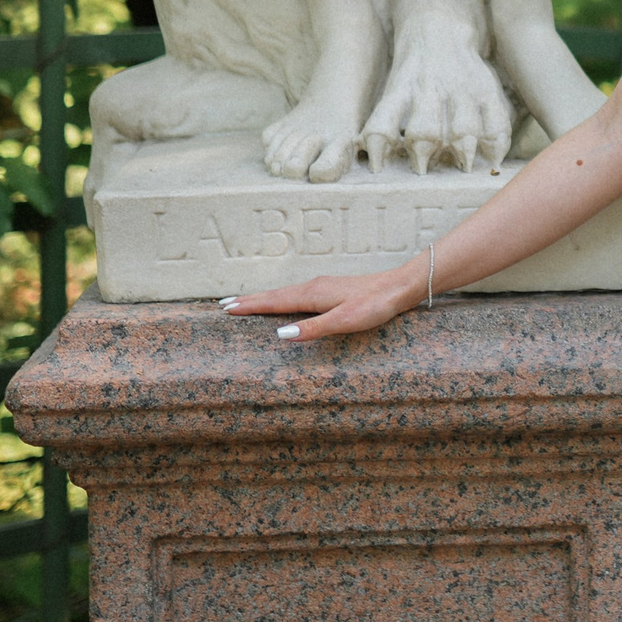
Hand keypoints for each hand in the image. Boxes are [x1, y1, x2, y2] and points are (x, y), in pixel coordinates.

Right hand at [223, 268, 419, 342]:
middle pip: (274, 295)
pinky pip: (295, 294)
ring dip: (262, 298)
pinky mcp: (330, 289)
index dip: (249, 306)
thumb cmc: (374, 306)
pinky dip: (280, 297)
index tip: (225, 309)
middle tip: (223, 305)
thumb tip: (280, 335)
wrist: (398, 288)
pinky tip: (282, 302)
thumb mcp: (344, 322)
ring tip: (244, 302)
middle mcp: (312, 287)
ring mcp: (321, 286)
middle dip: (248, 301)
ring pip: (284, 293)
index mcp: (312, 295)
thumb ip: (313, 329)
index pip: (273, 302)